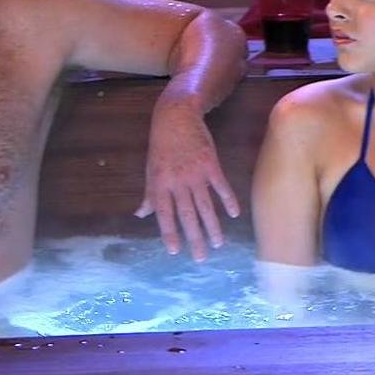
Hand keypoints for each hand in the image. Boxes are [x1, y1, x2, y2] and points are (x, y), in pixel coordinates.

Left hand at [137, 101, 239, 260]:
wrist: (176, 116)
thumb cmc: (161, 144)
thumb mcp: (150, 169)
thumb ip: (149, 194)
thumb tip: (141, 214)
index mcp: (159, 184)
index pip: (164, 215)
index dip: (169, 233)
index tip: (176, 251)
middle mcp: (177, 182)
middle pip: (187, 215)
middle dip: (194, 238)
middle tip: (202, 258)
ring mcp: (195, 173)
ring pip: (205, 205)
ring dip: (212, 226)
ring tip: (219, 243)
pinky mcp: (211, 164)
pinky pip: (221, 186)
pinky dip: (228, 200)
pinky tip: (234, 214)